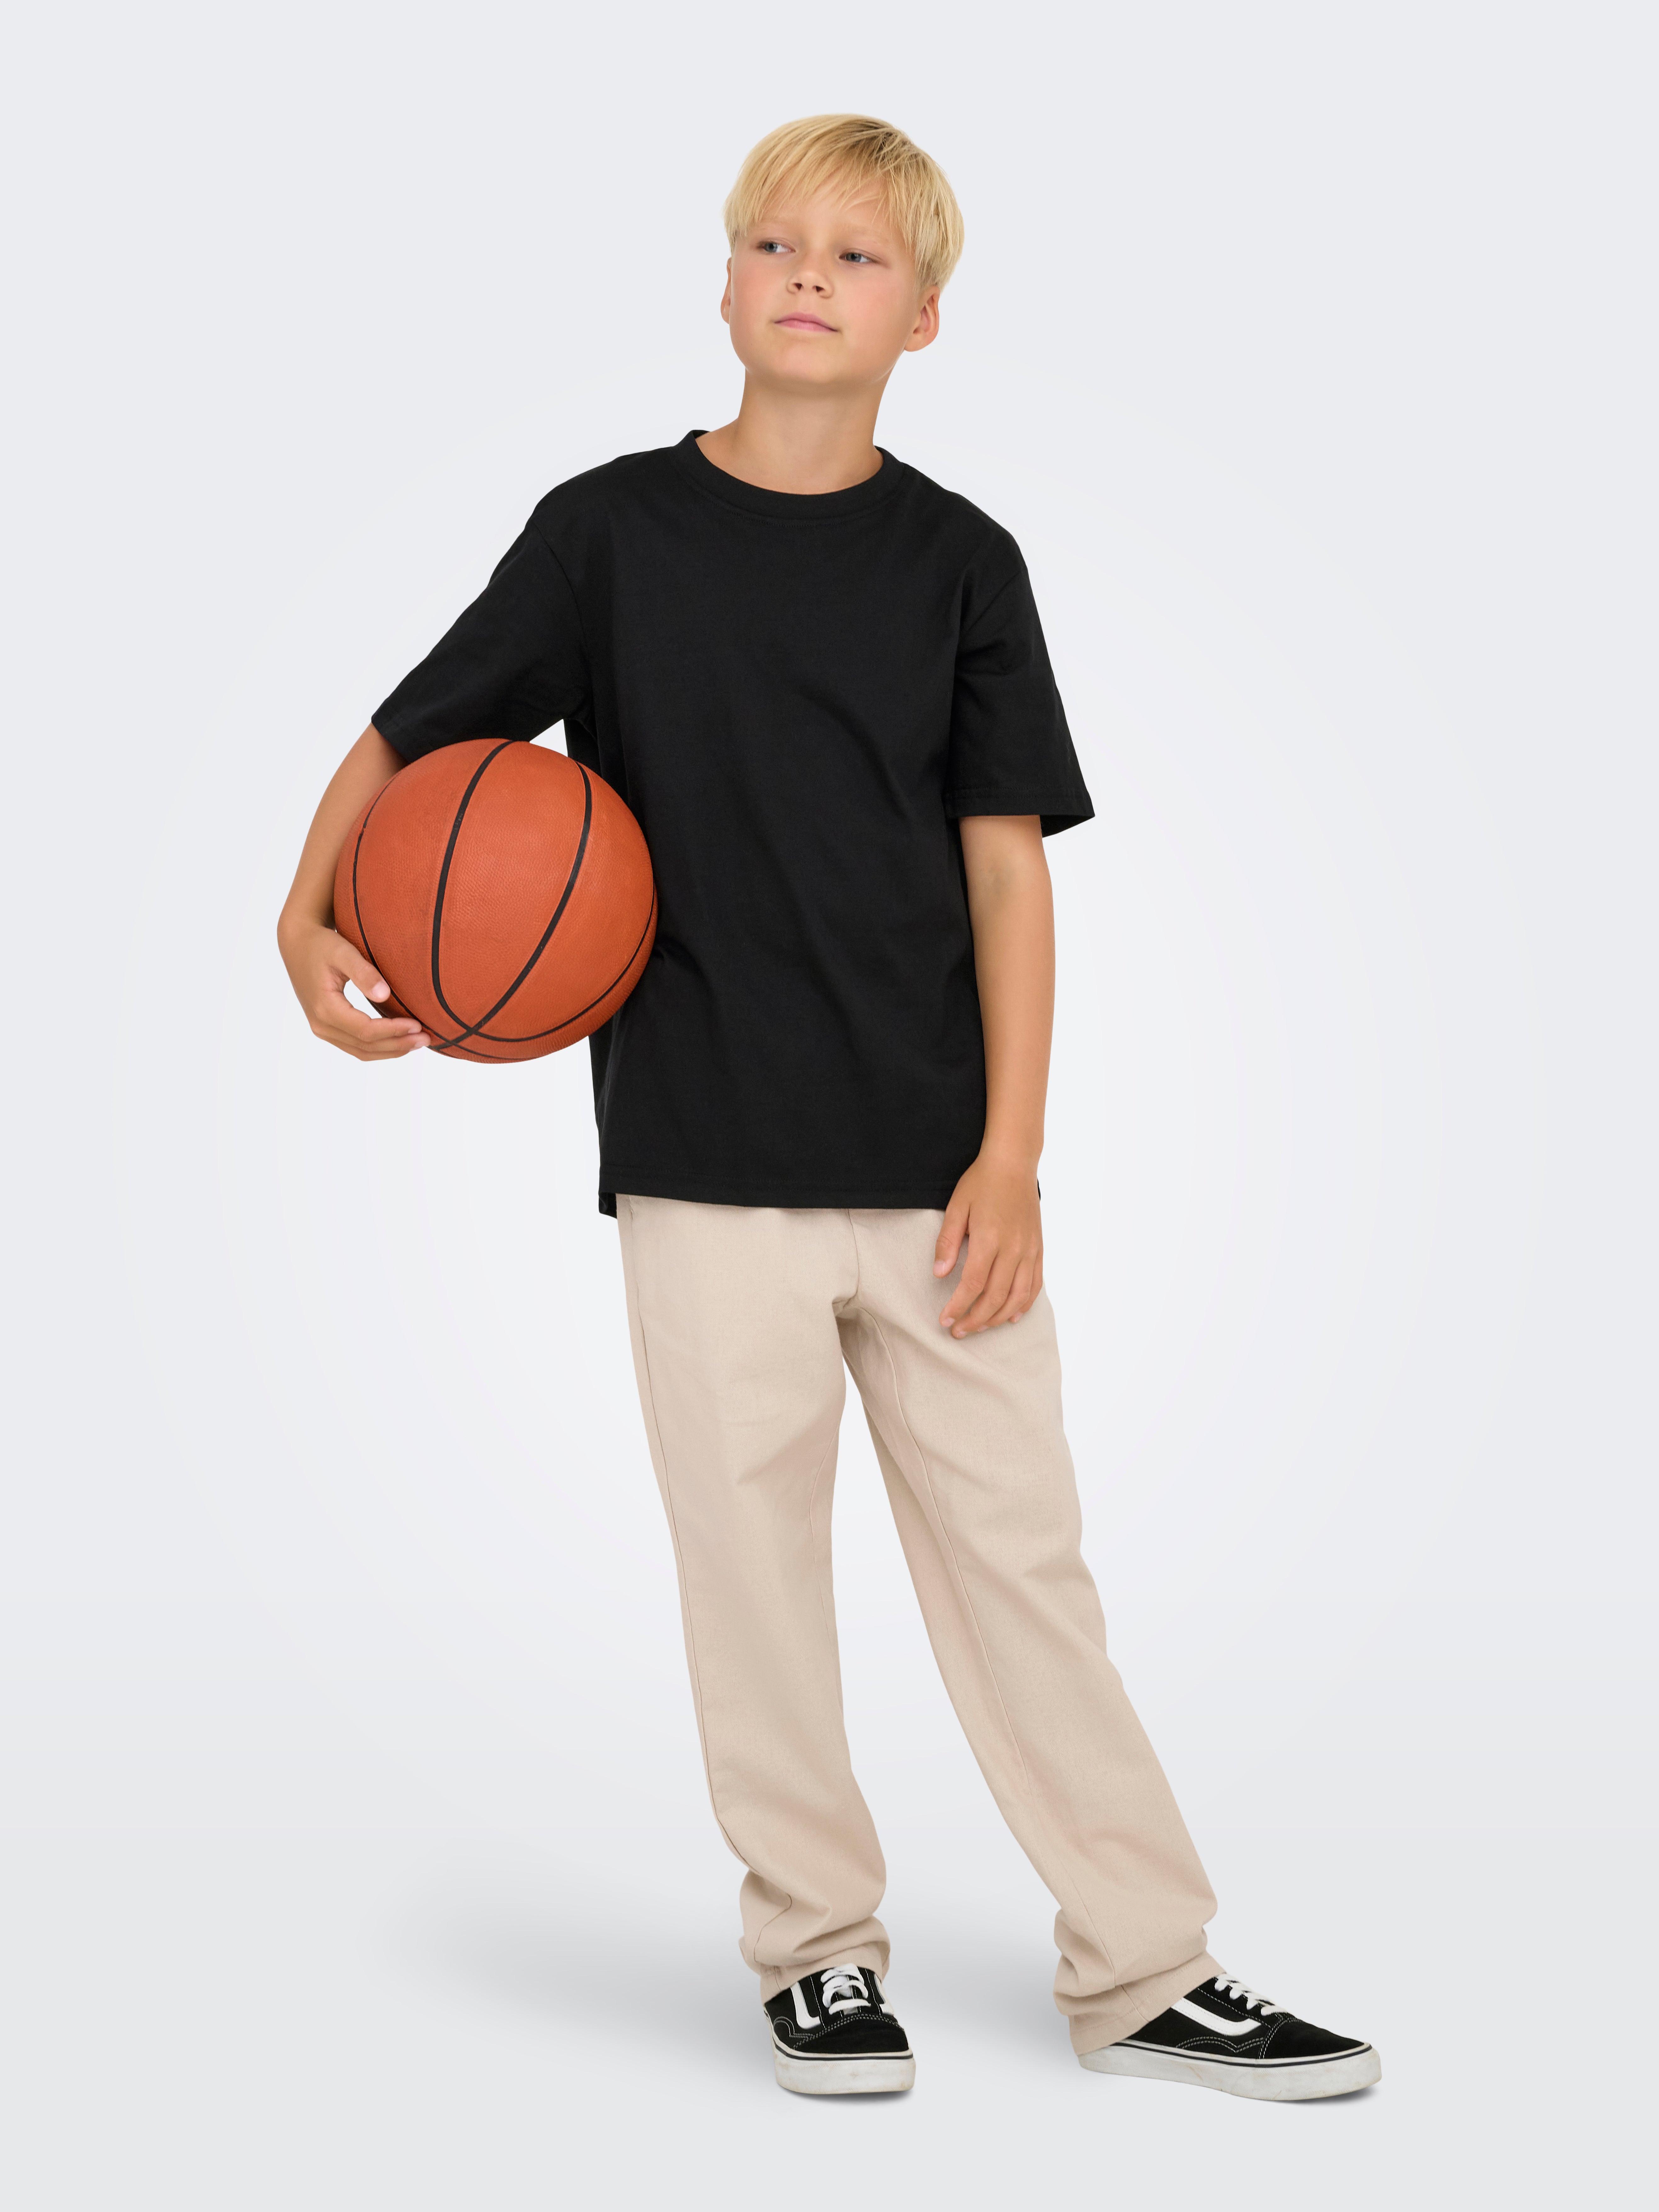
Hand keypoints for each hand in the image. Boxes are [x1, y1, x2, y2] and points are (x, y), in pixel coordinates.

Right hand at [278, 918, 428, 1059]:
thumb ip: (363, 973)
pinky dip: (379, 1047)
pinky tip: (398, 1041)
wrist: (297, 944)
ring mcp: (322, 1029)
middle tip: (427, 1038)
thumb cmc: (320, 945)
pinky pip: (355, 1046)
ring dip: (390, 1050)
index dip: (393, 1031)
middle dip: (398, 1044)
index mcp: (324, 1008)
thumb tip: (385, 995)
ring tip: (417, 1043)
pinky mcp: (327, 1028)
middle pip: (365, 1046)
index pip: (365, 1030)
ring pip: (361, 1051)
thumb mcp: (342, 952)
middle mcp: (320, 1024)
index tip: (417, 1025)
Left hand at [934, 1154, 1042, 1335]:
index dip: (959, 1306)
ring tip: (981, 1327)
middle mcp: (1013, 1248)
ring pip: (1018, 1296)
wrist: (1014, 1163)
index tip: (945, 1320)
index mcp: (990, 1238)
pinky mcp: (1038, 1248)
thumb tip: (940, 1273)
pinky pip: (1035, 1283)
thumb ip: (948, 1242)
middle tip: (958, 1331)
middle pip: (996, 1296)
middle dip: (976, 1319)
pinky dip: (1025, 1303)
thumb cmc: (981, 1183)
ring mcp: (1029, 1249)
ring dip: (999, 1317)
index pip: (973, 1284)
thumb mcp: (956, 1207)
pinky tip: (1012, 1315)